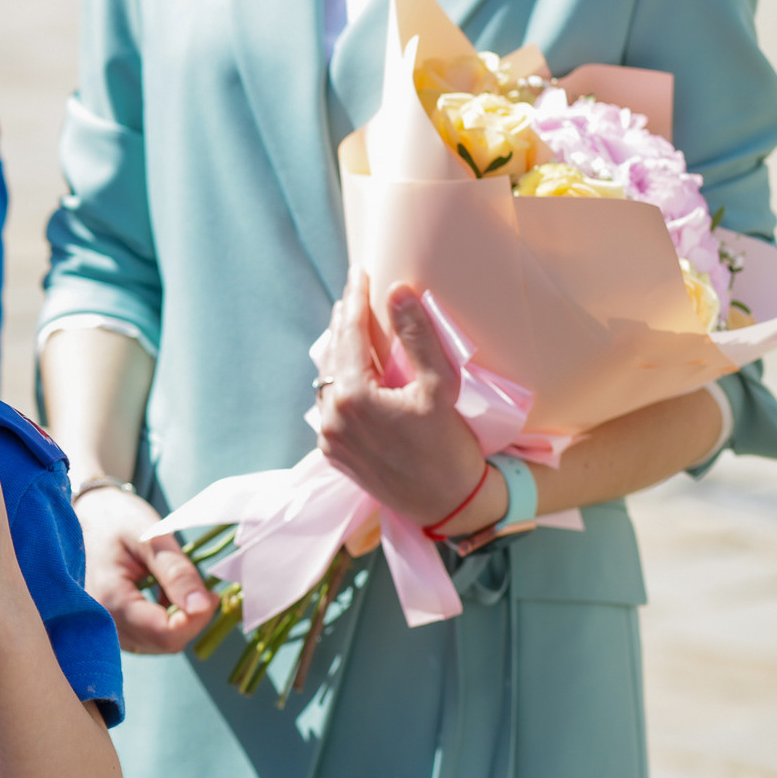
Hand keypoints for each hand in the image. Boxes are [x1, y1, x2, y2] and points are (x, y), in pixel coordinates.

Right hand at [73, 483, 215, 653]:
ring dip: (179, 622)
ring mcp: (106, 626)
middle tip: (205, 590)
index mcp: (111, 599)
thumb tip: (202, 607)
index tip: (211, 594)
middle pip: (163, 643)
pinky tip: (165, 596)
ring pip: (157, 644)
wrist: (88, 514)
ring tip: (182, 589)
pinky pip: (146, 638)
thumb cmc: (116, 519)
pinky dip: (165, 622)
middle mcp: (104, 621)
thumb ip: (176, 572)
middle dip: (190, 620)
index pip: (164, 634)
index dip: (196, 620)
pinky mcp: (112, 625)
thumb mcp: (151, 537)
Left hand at [315, 269, 500, 531]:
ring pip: (327, 382)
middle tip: (354, 293)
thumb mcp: (439, 386)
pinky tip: (351, 372)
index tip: (359, 273)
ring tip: (351, 327)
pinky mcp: (333, 453)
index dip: (354, 300)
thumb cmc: (449, 445)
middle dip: (344, 323)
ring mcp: (329, 438)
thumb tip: (397, 291)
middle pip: (333, 356)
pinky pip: (329, 407)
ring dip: (339, 353)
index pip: (349, 335)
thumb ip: (417, 336)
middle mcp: (331, 416)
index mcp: (352, 396)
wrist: (448, 504)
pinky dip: (339, 384)